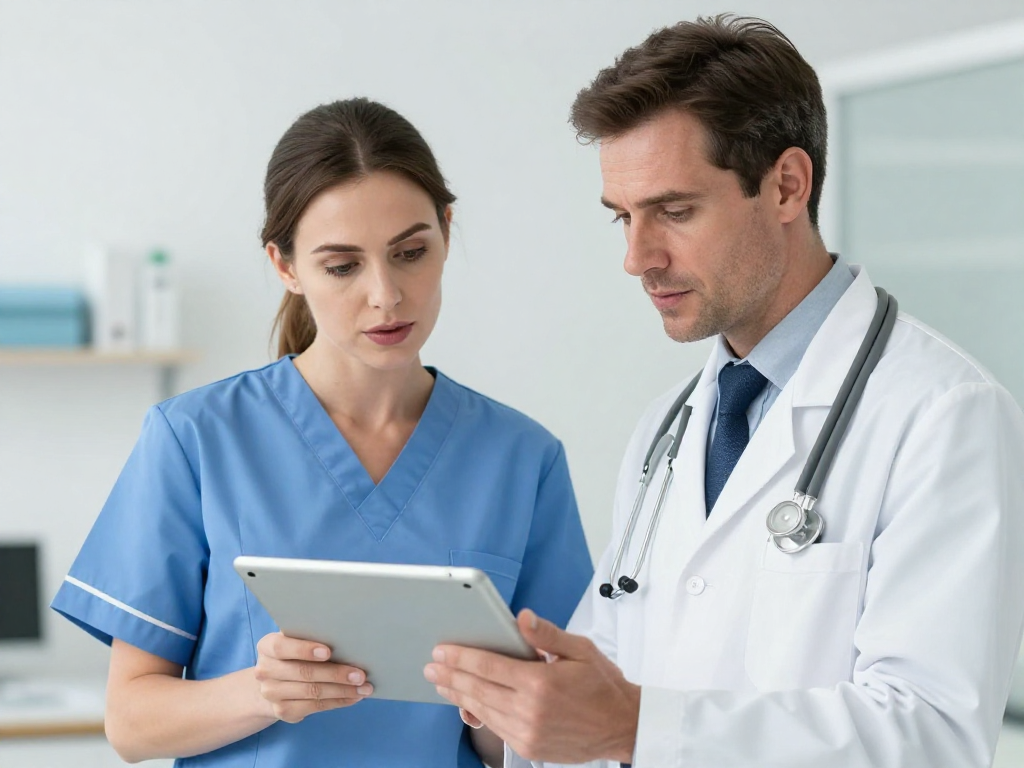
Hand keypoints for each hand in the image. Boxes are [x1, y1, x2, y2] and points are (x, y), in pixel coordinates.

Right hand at [254, 632, 371, 722]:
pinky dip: (338, 701)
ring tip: (364, 687)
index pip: (281, 647)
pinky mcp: (283, 711)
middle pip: (304, 673)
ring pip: (312, 692)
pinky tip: (353, 697)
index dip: (305, 650)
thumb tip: (348, 640)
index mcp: (267, 647)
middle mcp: (265, 671)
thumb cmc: (293, 654)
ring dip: (342, 690)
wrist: (272, 683)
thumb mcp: (296, 641)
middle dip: (336, 674)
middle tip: (360, 674)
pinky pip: (315, 707)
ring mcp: (272, 693)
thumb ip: (311, 638)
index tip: (328, 652)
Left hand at [424, 609, 639, 762]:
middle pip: (478, 690)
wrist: (623, 725)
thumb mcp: (581, 650)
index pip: (489, 666)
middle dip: (451, 676)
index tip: (441, 650)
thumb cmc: (603, 684)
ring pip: (483, 710)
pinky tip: (467, 703)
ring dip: (459, 695)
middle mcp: (530, 710)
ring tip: (442, 683)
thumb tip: (522, 617)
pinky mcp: (529, 747)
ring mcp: (528, 732)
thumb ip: (546, 634)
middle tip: (431, 666)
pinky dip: (478, 713)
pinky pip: (495, 728)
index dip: (461, 657)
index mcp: (541, 683)